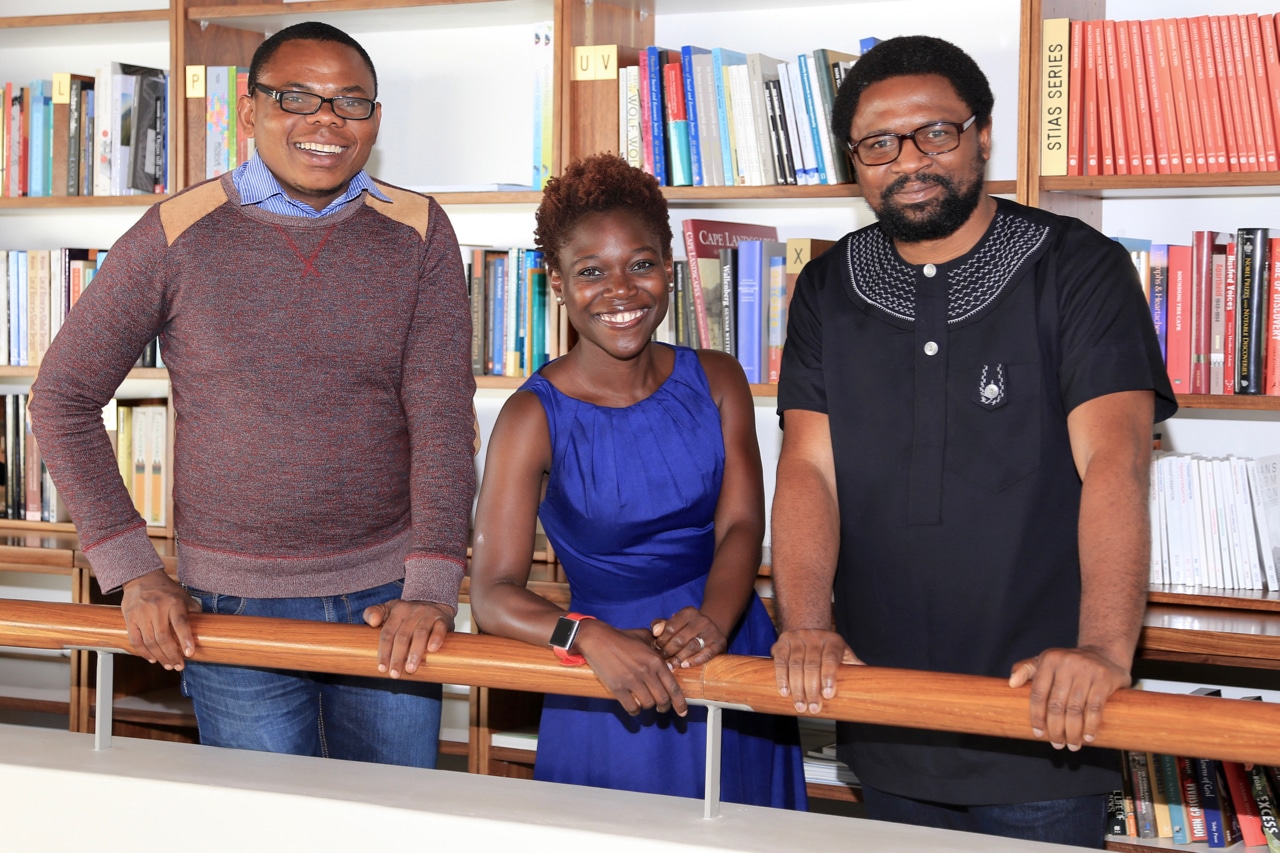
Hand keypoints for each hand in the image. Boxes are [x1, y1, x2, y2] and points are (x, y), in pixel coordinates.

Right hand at [120, 569, 199, 669]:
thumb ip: (193, 611)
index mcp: (174, 602)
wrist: (141, 578)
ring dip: (160, 657)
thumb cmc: (166, 590)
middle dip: (172, 655)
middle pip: (164, 637)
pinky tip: (152, 659)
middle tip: (179, 666)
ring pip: (150, 641)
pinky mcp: (129, 618)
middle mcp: (157, 608)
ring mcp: (141, 614)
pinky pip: (135, 640)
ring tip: (168, 665)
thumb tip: (205, 628)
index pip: (180, 623)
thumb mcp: (183, 596)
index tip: (189, 654)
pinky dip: (143, 653)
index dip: (185, 639)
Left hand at [363, 599, 453, 678]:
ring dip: (415, 652)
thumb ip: (372, 613)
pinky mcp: (442, 619)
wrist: (434, 602)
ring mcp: (428, 615)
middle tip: (395, 674)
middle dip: (397, 657)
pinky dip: (436, 638)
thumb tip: (372, 623)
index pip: (387, 633)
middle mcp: (412, 611)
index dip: (383, 651)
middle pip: (402, 636)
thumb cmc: (407, 614)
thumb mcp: (388, 609)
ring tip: (410, 669)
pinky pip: (440, 628)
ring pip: (420, 634)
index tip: (382, 668)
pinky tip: (432, 650)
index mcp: (397, 610)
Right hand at [575, 620, 687, 716]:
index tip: (683, 712)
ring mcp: (631, 681)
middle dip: (664, 707)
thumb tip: (667, 656)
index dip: (680, 703)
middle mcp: (646, 672)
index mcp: (655, 660)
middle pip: (662, 699)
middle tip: (662, 708)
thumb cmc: (621, 637)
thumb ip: (658, 646)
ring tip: (645, 702)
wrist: (597, 639)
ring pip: (648, 704)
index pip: (673, 687)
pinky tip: (634, 707)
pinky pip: (631, 707)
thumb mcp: (644, 636)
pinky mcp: (617, 688)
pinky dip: (635, 711)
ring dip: (648, 706)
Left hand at [650, 607, 725, 668]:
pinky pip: (706, 654)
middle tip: (661, 660)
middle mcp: (702, 620)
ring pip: (692, 647)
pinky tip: (684, 665)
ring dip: (679, 658)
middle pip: (680, 638)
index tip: (656, 649)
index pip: (671, 627)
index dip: (661, 640)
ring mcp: (712, 631)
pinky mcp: (719, 643)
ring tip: (670, 666)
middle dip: (668, 651)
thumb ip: (661, 625)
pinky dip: (695, 661)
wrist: (712, 631)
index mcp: (689, 612)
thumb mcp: (674, 623)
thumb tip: (655, 631)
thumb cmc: (686, 629)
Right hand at [771, 628, 861, 714]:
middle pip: (812, 664)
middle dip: (811, 689)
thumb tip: (880, 687)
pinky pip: (780, 661)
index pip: (831, 658)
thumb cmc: (829, 652)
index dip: (829, 676)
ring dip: (796, 688)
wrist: (808, 634)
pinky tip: (785, 692)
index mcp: (833, 640)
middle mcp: (815, 636)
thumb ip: (857, 669)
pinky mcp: (781, 642)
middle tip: (813, 709)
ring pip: (795, 664)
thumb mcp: (844, 656)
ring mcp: (797, 638)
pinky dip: (781, 678)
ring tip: (800, 706)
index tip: (828, 695)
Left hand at [1009, 646, 1130, 750]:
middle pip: (1056, 705)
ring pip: (1075, 709)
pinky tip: (1088, 738)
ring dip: (1073, 732)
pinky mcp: (1104, 678)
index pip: (1038, 693)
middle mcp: (1066, 663)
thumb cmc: (1069, 664)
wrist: (1104, 654)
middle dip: (1055, 729)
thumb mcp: (1046, 661)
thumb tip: (1011, 683)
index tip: (1038, 734)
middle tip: (1057, 744)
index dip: (1036, 716)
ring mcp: (1086, 670)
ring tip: (1072, 745)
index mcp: (1049, 659)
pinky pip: (1095, 707)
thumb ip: (1026, 670)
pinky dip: (1091, 725)